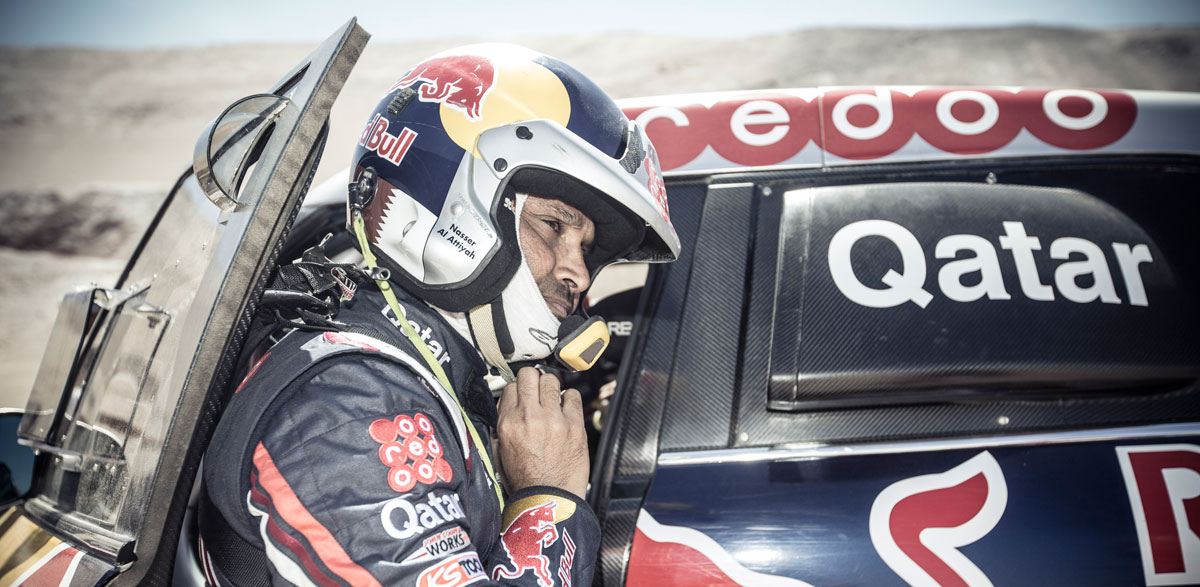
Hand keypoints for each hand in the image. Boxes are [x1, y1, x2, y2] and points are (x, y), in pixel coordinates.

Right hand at [496, 367, 589, 498]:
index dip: (516, 391)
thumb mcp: (498, 455)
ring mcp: (554, 419)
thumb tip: (503, 411)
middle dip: (531, 380)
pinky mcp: (574, 425)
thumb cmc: (525, 483)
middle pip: (529, 375)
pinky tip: (565, 409)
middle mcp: (530, 417)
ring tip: (551, 399)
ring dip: (550, 387)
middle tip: (535, 390)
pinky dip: (568, 399)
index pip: (510, 387)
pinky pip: (573, 395)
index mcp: (508, 424)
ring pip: (551, 380)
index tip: (521, 397)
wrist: (548, 500)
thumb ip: (498, 430)